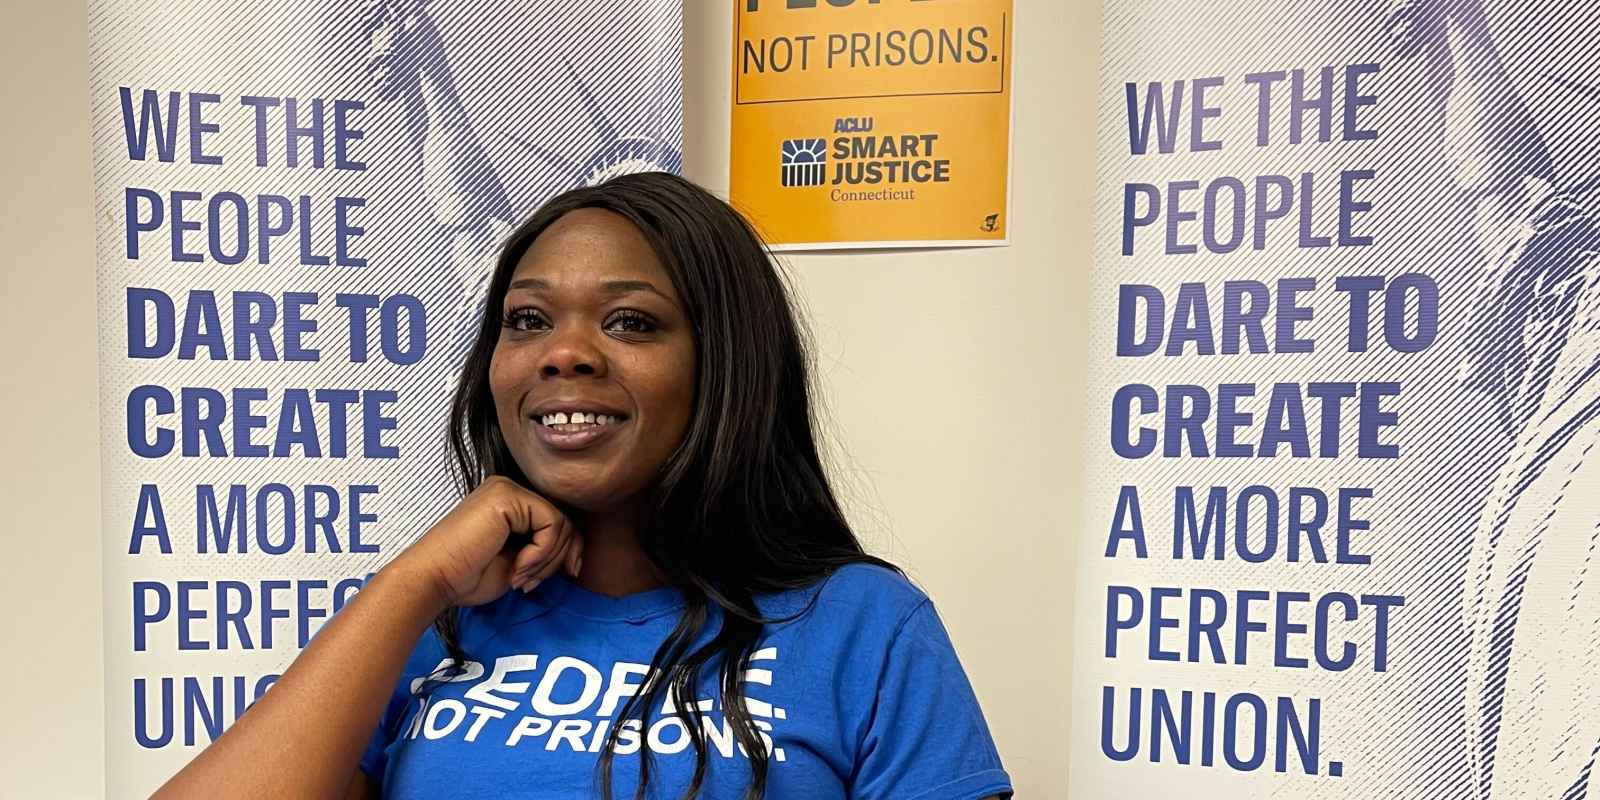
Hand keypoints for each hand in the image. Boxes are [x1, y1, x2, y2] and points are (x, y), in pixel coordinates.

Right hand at [390, 475, 583, 608]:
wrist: (435, 580)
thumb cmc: (467, 576)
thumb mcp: (518, 562)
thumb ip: (544, 551)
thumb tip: (577, 556)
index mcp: (509, 503)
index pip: (557, 522)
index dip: (563, 554)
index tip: (543, 581)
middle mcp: (509, 490)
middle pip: (564, 522)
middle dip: (555, 560)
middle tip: (527, 583)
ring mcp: (507, 489)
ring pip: (561, 524)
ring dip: (546, 561)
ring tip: (518, 578)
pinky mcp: (507, 497)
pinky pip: (551, 524)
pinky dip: (541, 553)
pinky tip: (517, 568)